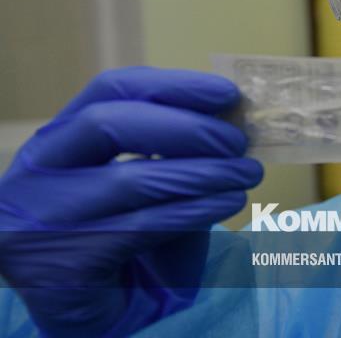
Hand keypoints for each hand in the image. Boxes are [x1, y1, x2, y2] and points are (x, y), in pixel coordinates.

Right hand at [0, 67, 263, 336]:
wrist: (101, 325)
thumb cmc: (131, 251)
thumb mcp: (153, 192)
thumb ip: (178, 156)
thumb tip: (233, 123)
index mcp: (57, 143)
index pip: (109, 90)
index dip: (172, 85)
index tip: (227, 92)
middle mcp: (34, 174)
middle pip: (109, 123)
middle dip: (187, 127)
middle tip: (238, 142)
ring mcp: (39, 219)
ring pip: (131, 178)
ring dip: (203, 172)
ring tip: (248, 174)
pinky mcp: (60, 263)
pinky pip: (142, 226)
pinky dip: (196, 210)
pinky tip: (229, 203)